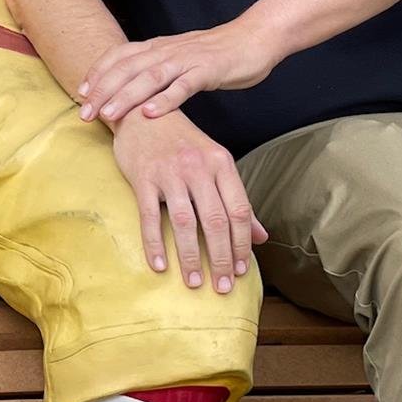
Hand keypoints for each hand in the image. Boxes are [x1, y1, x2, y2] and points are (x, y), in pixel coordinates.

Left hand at [79, 19, 277, 122]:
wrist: (252, 39)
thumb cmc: (213, 54)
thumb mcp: (177, 57)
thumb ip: (155, 69)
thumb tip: (129, 88)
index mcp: (157, 46)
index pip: (119, 56)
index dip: (97, 73)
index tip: (80, 93)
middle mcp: (166, 50)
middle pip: (127, 69)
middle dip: (103, 91)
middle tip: (84, 113)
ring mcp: (186, 59)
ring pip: (150, 77)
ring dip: (126, 96)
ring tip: (108, 115)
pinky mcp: (208, 71)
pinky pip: (184, 86)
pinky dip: (166, 99)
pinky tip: (151, 114)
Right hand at [111, 111, 266, 295]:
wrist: (142, 113)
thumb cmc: (181, 143)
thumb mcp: (214, 163)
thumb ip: (236, 199)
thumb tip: (260, 237)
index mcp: (220, 163)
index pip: (239, 211)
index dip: (242, 244)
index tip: (242, 271)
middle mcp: (198, 167)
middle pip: (215, 221)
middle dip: (221, 259)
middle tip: (222, 287)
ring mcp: (169, 172)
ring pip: (184, 222)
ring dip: (191, 257)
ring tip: (194, 282)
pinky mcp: (143, 177)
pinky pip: (150, 216)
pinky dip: (155, 244)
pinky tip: (160, 265)